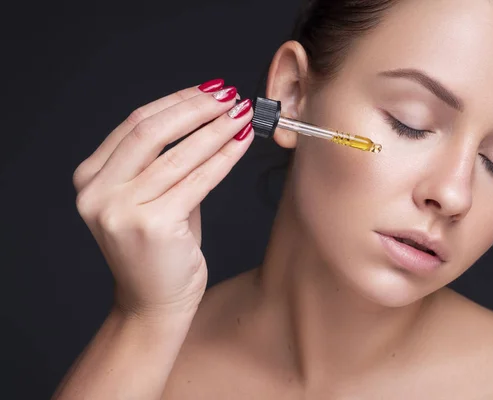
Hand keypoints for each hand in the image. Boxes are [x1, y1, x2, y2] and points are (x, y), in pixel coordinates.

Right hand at [72, 79, 253, 318]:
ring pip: (179, 154)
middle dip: (197, 108)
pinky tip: (242, 142)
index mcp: (91, 178)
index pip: (137, 124)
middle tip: (230, 96)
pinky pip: (198, 180)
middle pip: (152, 130)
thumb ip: (165, 161)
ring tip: (242, 115)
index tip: (209, 90)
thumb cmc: (158, 250)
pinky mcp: (152, 227)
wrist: (152, 303)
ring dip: (216, 129)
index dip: (177, 101)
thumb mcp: (151, 199)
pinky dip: (224, 158)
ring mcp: (121, 210)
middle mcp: (98, 192)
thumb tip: (209, 117)